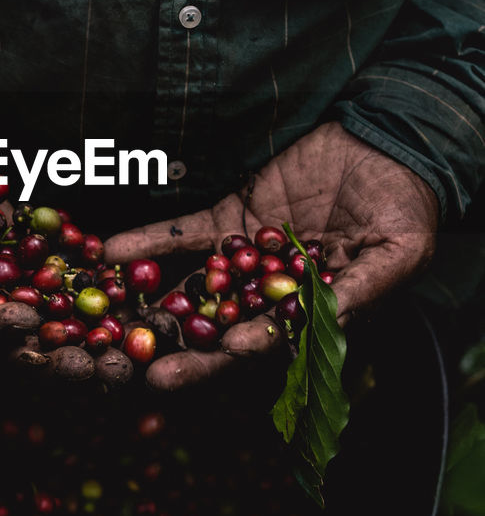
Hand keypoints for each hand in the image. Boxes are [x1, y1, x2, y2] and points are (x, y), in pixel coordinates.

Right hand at [0, 115, 106, 379]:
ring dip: (82, 313)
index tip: (27, 326)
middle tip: (101, 365)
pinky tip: (111, 265)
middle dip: (58, 348)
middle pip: (18, 327)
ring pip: (43, 291)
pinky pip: (47, 240)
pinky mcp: (9, 224)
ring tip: (122, 331)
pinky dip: (77, 251)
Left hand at [103, 122, 439, 388]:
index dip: (253, 347)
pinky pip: (184, 235)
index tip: (228, 350)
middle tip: (146, 369)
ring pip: (195, 289)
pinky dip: (148, 243)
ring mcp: (246, 259)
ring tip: (113, 321)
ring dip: (155, 305)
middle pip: (224, 330)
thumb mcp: (399, 252)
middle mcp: (272, 294)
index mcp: (316, 313)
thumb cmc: (405, 207)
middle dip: (186, 351)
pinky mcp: (230, 218)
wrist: (385, 147)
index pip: (279, 341)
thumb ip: (363, 290)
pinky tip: (110, 252)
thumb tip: (331, 325)